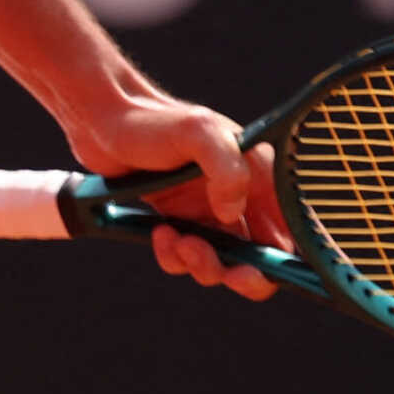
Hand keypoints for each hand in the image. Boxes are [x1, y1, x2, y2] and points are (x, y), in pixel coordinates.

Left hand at [68, 91, 294, 302]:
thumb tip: (232, 212)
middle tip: (228, 272)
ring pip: (224, 263)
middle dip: (244, 273)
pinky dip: (175, 257)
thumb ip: (227, 169)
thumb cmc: (152, 121)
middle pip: (262, 256)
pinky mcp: (181, 220)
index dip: (286, 259)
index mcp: (258, 172)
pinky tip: (160, 233)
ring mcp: (209, 209)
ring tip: (178, 240)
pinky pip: (188, 258)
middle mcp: (239, 194)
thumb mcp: (197, 133)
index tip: (261, 270)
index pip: (290, 226)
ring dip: (204, 264)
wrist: (102, 120)